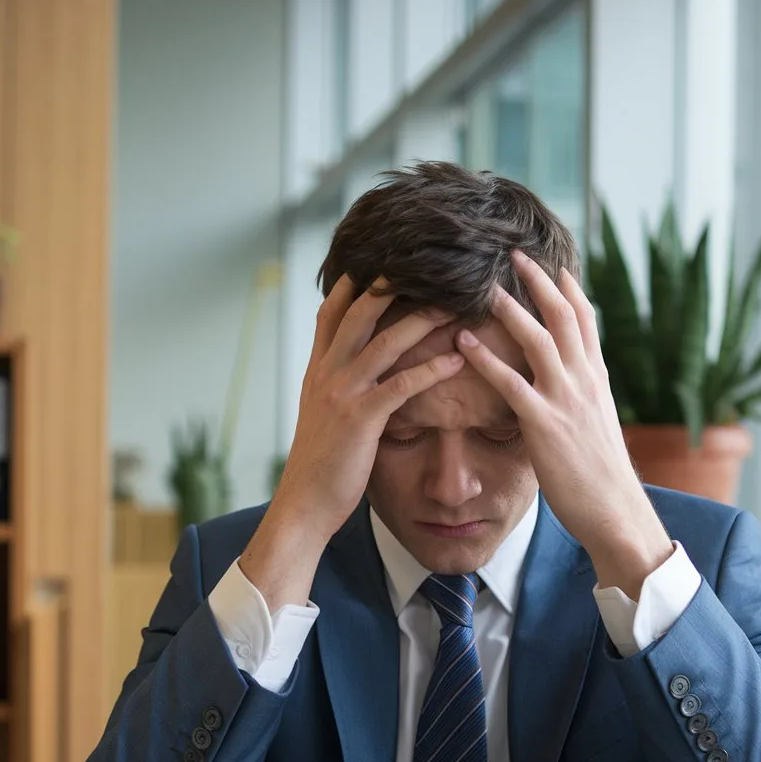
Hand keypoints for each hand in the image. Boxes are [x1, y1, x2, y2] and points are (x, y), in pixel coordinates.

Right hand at [240, 276, 463, 609]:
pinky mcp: (360, 419)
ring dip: (423, 319)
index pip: (333, 311)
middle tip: (433, 266)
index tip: (385, 257)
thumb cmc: (320, 462)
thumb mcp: (319, 413)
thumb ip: (333, 383)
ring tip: (455, 303)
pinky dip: (431, 370)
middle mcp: (326, 372)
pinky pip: (401, 386)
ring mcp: (342, 393)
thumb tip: (349, 363)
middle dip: (396, 284)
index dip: (356, 280)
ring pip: (386, 341)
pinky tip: (456, 361)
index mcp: (317, 368)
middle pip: (361, 311)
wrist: (304, 503)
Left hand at [454, 252, 672, 597]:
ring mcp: (566, 400)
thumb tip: (572, 386)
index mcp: (597, 379)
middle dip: (539, 282)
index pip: (585, 321)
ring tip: (485, 287)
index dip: (569, 289)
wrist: (616, 511)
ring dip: (511, 309)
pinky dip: (485, 359)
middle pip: (563, 316)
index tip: (552, 265)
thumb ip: (584, 399)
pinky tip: (462, 343)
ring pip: (538, 339)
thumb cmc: (603, 476)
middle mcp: (585, 380)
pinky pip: (510, 384)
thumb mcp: (598, 426)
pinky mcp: (544, 424)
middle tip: (513, 255)